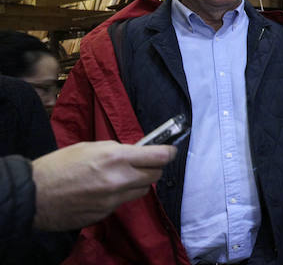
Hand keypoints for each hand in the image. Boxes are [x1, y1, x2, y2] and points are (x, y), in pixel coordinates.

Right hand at [32, 141, 175, 230]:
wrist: (34, 194)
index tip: (169, 151)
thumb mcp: (91, 146)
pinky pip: (122, 203)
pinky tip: (102, 191)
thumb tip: (138, 152)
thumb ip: (119, 150)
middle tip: (144, 163)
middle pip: (155, 175)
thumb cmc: (59, 166)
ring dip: (138, 183)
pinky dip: (119, 196)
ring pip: (142, 191)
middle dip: (153, 168)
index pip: (159, 157)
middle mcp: (119, 180)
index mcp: (116, 158)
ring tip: (120, 177)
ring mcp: (112, 200)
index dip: (168, 153)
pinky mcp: (105, 214)